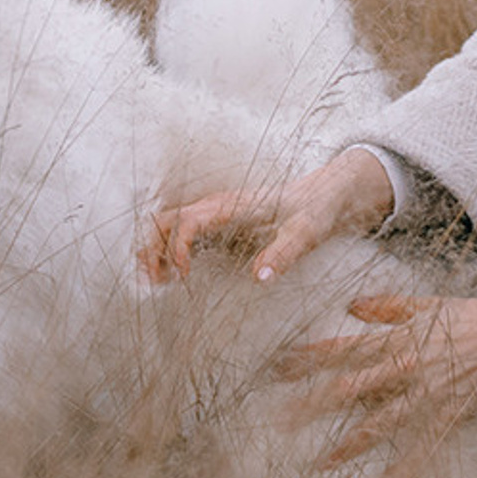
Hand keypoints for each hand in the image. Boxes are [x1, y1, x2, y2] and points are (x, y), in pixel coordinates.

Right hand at [136, 146, 395, 284]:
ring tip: (157, 283)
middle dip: (151, 249)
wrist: (324, 193)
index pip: (186, 221)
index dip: (176, 249)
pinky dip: (168, 250)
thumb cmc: (315, 211)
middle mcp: (217, 206)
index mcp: (232, 206)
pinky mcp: (218, 221)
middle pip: (165, 220)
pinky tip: (175, 276)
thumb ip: (284, 254)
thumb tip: (259, 278)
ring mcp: (215, 212)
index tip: (182, 277)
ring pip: (168, 224)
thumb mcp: (306, 234)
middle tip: (153, 284)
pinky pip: (181, 231)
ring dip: (155, 250)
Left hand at [273, 280, 476, 468]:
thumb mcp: (428, 305)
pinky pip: (425, 444)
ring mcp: (428, 390)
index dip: (307, 360)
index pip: (342, 348)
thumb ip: (387, 308)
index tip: (275, 370)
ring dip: (348, 444)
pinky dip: (408, 465)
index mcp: (398, 336)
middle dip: (311, 405)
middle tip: (278, 424)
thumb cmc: (474, 317)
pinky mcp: (452, 412)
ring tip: (320, 464)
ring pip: (379, 422)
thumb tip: (349, 306)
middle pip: (348, 388)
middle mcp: (406, 363)